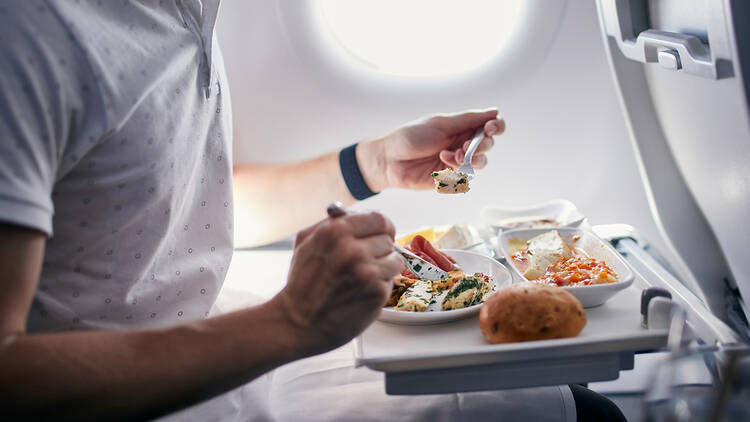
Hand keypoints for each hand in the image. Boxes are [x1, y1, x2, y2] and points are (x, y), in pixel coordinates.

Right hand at [272, 211, 402, 356]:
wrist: (298, 323)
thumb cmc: (302, 283)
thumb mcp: (306, 242)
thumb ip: (331, 223)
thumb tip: (357, 213)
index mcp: (336, 231)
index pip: (379, 219)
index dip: (381, 228)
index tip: (380, 235)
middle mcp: (352, 249)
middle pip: (388, 239)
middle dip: (379, 249)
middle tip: (364, 262)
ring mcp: (366, 271)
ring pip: (395, 259)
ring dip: (383, 267)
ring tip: (363, 278)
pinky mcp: (377, 292)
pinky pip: (392, 280)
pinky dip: (380, 285)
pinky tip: (362, 291)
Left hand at [358, 108, 504, 190]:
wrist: (389, 160)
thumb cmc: (410, 137)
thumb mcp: (440, 124)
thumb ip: (468, 120)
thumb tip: (494, 111)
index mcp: (461, 127)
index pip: (489, 126)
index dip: (496, 127)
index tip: (491, 128)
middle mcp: (462, 143)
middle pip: (488, 145)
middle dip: (482, 145)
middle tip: (465, 145)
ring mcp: (456, 162)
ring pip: (480, 163)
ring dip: (471, 158)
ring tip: (453, 155)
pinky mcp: (450, 178)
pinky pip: (465, 177)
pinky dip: (457, 170)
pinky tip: (442, 163)